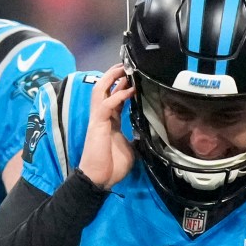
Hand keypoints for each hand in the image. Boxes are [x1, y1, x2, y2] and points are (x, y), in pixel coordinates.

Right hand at [79, 66, 136, 188]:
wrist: (99, 179)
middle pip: (103, 89)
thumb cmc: (112, 166)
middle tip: (126, 66)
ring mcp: (98, 119)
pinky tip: (128, 91)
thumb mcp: (130, 148)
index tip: (133, 78)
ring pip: (100, 91)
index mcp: (110, 121)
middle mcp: (102, 117)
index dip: (122, 86)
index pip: (114, 97)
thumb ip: (135, 135)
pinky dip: (117, 96)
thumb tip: (148, 131)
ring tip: (123, 69)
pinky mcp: (97, 124)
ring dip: (111, 79)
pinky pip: (106, 105)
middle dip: (113, 76)